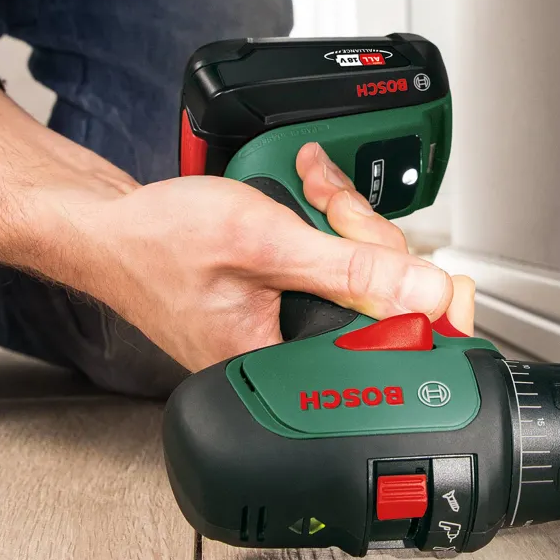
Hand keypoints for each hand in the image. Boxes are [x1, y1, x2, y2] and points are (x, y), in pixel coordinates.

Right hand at [67, 143, 474, 371]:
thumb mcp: (266, 242)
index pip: (388, 351)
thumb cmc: (162, 240)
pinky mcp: (285, 304)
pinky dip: (329, 229)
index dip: (424, 308)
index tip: (448, 280)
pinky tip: (312, 202)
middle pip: (381, 303)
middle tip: (330, 200)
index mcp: (280, 368)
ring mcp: (287, 330)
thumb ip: (351, 268)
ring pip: (359, 278)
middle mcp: (288, 359)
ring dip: (346, 224)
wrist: (111, 228)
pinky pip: (332, 268)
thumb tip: (426, 292)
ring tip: (312, 191)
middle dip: (368, 237)